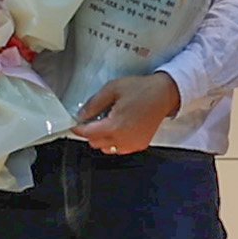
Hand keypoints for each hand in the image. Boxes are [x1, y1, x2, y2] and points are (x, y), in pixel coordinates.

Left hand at [68, 71, 183, 155]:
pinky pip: (119, 148)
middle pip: (95, 143)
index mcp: (115, 126)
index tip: (73, 124)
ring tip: (105, 122)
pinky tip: (117, 128)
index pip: (88, 134)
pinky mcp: (140, 145)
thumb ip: (94, 103)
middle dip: (89, 132)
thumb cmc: (141, 90)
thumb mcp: (112, 89)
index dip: (78, 129)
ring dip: (101, 138)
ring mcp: (133, 144)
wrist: (164, 94)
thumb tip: (81, 114)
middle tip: (91, 119)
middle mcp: (124, 139)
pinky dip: (114, 141)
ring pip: (107, 148)